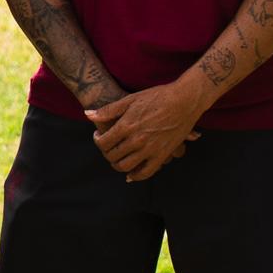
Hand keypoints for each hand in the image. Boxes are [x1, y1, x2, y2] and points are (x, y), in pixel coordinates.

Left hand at [87, 77, 205, 179]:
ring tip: (117, 157)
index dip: (97, 141)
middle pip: (112, 156)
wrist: (184, 100)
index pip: (103, 142)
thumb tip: (87, 115)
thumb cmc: (157, 96)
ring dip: (117, 165)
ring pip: (125, 167)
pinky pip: (146, 172)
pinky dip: (136, 176)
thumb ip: (108, 110)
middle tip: (107, 147)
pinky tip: (131, 173)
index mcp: (127, 125)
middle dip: (106, 152)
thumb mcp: (130, 99)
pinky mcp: (163, 155)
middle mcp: (137, 140)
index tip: (99, 136)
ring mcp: (150, 149)